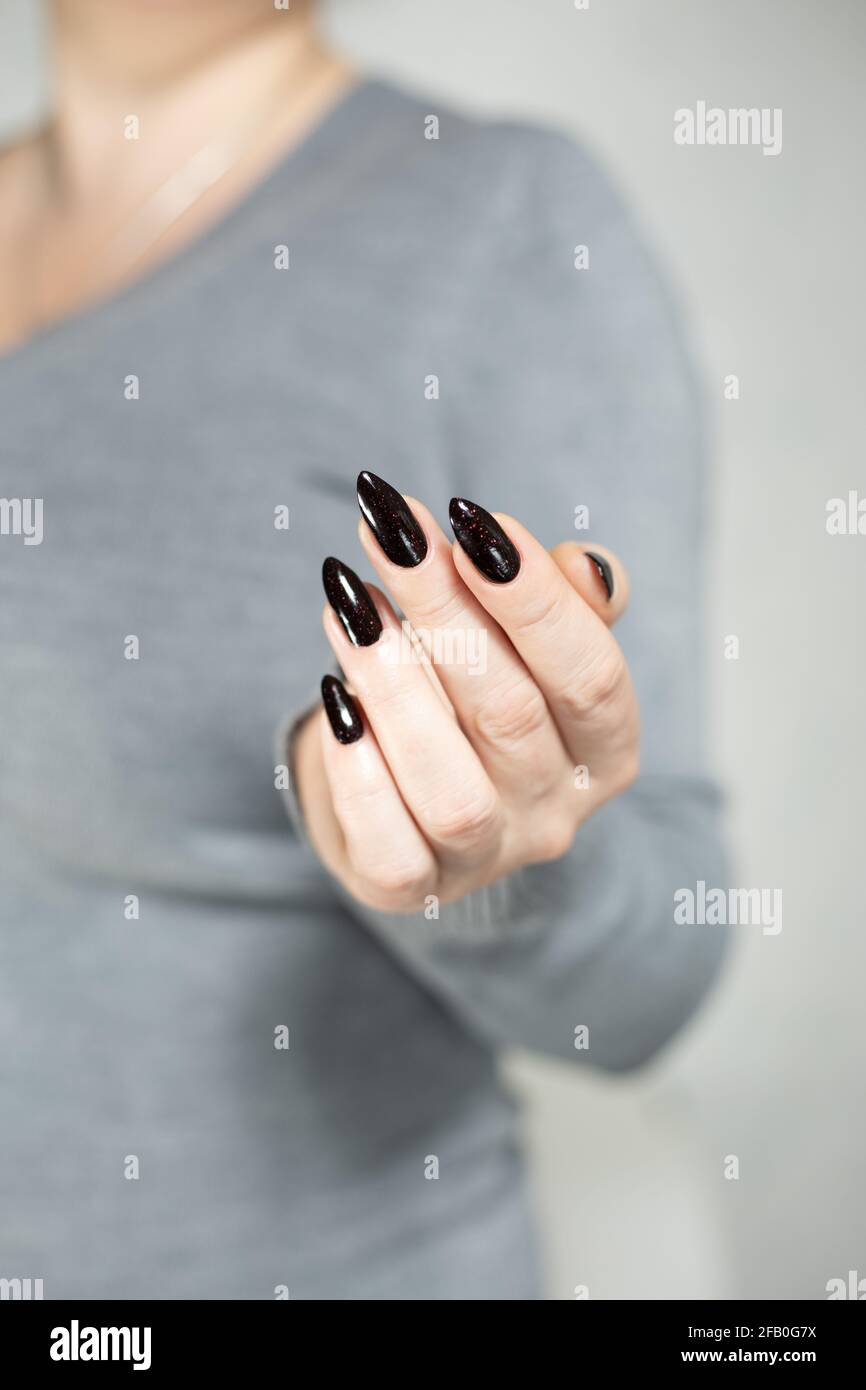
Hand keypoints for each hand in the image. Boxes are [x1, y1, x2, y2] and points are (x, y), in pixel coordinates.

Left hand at [293, 473, 638, 911]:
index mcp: (606, 751)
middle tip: (390, 531)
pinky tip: (333, 700)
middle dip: (444, 609)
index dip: (534, 597)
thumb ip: (566, 604)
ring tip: (349, 604)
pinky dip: (358, 773)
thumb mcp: (532, 646)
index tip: (472, 518)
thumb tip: (585, 567)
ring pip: (448, 786)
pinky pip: (388, 847)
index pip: (590, 674)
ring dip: (393, 684)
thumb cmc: (478, 699)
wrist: (413, 802)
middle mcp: (556, 812)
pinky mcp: (412, 888)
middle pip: (509, 713)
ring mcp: (486, 859)